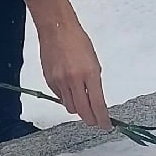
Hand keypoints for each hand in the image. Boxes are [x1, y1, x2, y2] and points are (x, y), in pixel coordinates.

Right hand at [22, 0, 107, 127]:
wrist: (57, 30)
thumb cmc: (77, 41)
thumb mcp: (94, 62)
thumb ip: (94, 83)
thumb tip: (95, 100)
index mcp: (89, 74)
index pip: (97, 104)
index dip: (102, 119)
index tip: (106, 125)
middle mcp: (74, 80)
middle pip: (82, 111)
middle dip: (91, 119)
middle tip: (96, 121)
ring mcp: (60, 82)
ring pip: (70, 107)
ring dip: (78, 108)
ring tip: (83, 102)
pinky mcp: (49, 81)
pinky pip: (59, 98)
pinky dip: (66, 98)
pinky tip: (70, 90)